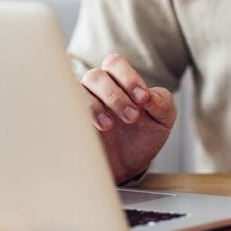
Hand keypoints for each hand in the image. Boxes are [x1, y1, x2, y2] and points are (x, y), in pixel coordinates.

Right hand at [81, 54, 175, 183]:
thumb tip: (151, 97)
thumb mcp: (162, 120)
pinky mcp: (72, 121)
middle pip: (96, 76)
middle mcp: (97, 88)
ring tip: (110, 126)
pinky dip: (82, 117)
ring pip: (79, 90)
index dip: (129, 77)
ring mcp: (82, 104)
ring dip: (96, 106)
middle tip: (132, 117)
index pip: (116, 64)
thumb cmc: (144, 135)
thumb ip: (163, 103)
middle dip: (115, 96)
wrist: (129, 166)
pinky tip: (96, 130)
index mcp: (118, 80)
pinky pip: (67, 110)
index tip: (143, 98)